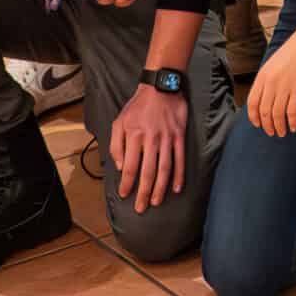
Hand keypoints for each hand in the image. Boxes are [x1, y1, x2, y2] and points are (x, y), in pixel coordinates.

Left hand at [109, 83, 187, 209]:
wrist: (161, 87)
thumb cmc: (138, 106)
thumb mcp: (119, 122)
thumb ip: (116, 145)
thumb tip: (120, 167)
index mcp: (134, 136)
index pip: (130, 167)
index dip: (127, 184)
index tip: (125, 195)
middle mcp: (151, 140)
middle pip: (147, 172)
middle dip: (143, 192)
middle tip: (141, 208)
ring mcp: (167, 138)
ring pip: (164, 168)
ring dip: (160, 188)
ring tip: (156, 202)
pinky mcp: (179, 136)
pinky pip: (179, 158)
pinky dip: (179, 174)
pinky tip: (177, 187)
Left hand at [245, 21, 295, 138]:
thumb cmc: (294, 50)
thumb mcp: (274, 63)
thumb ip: (268, 79)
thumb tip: (266, 97)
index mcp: (263, 75)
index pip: (252, 102)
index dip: (254, 117)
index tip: (258, 125)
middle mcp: (271, 82)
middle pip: (264, 111)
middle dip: (267, 125)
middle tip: (271, 132)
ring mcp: (285, 86)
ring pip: (277, 114)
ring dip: (279, 127)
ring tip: (282, 133)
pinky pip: (292, 112)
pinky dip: (292, 122)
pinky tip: (294, 127)